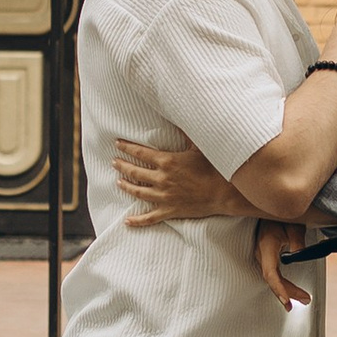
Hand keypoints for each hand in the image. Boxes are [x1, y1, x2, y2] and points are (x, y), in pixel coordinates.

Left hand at [115, 137, 250, 227]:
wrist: (223, 193)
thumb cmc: (213, 168)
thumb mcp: (198, 147)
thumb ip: (186, 132)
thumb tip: (180, 115)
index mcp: (167, 162)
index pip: (140, 153)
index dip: (127, 147)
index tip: (117, 144)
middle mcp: (162, 179)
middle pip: (135, 172)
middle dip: (122, 166)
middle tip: (114, 162)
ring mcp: (164, 196)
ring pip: (138, 192)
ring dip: (126, 187)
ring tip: (118, 182)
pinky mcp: (170, 210)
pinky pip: (150, 217)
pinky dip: (138, 220)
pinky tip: (127, 221)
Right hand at [253, 217, 311, 309]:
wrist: (269, 203)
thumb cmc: (280, 213)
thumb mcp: (294, 224)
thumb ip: (297, 241)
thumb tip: (300, 255)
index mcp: (267, 245)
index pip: (270, 273)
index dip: (278, 288)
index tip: (286, 300)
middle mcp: (261, 252)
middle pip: (272, 279)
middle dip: (288, 292)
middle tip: (305, 299)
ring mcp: (261, 254)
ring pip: (272, 277)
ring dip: (286, 289)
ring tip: (302, 298)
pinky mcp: (265, 255)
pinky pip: (272, 273)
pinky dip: (281, 283)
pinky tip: (289, 290)